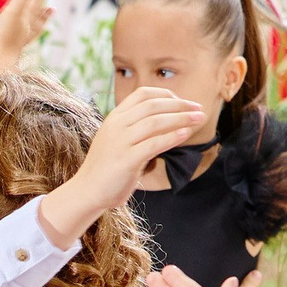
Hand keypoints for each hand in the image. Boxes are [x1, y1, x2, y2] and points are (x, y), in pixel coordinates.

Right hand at [0, 0, 53, 74]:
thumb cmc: (5, 35)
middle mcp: (28, 25)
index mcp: (26, 15)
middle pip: (36, 8)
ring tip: (51, 9)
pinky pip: (30, 36)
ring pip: (37, 23)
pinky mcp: (17, 47)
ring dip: (43, 15)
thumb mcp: (14, 10)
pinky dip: (35, 31)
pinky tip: (35, 30)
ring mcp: (24, 37)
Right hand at [39, 86, 202, 246]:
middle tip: (199, 109)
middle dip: (180, 105)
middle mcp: (117, 125)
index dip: (166, 95)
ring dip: (182, 118)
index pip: (143, 95)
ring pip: (156, 122)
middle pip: (153, 105)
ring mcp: (120, 142)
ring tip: (199, 119)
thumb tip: (166, 124)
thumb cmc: (107, 170)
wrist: (87, 192)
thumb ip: (136, 130)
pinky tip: (186, 134)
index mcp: (115, 118)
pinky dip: (172, 137)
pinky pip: (154, 143)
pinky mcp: (126, 160)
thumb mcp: (119, 142)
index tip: (183, 102)